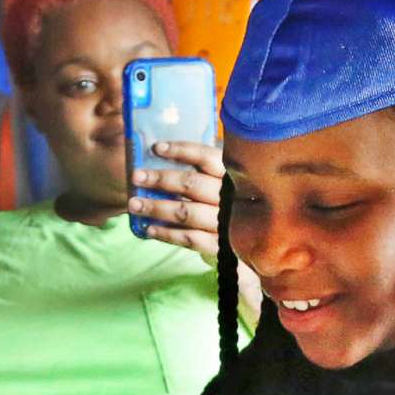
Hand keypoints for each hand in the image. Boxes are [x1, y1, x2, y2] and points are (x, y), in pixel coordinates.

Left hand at [128, 140, 230, 258]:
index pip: (207, 157)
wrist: (261, 246)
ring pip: (186, 212)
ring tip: (134, 204)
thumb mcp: (229, 184)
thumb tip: (164, 157)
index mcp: (235, 175)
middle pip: (192, 184)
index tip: (157, 148)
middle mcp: (232, 197)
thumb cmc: (235, 207)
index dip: (181, 151)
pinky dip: (167, 234)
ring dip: (157, 207)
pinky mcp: (222, 247)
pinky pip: (189, 239)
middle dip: (161, 179)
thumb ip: (207, 172)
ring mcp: (227, 223)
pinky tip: (149, 229)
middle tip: (137, 177)